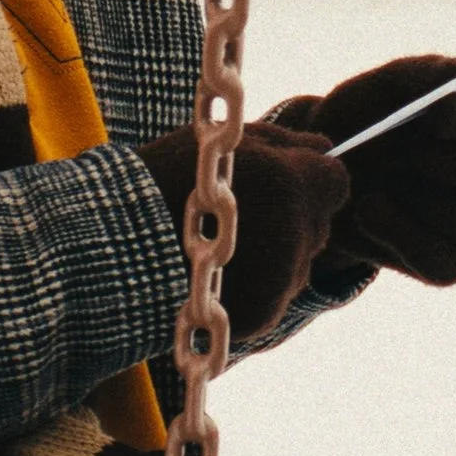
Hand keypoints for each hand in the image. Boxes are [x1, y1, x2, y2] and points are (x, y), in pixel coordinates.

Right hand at [134, 121, 349, 339]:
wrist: (117, 249)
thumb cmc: (168, 181)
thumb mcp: (224, 144)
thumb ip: (284, 141)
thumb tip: (326, 146)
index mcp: (290, 184)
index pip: (337, 181)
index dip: (310, 179)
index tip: (279, 181)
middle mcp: (296, 233)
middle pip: (320, 222)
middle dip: (293, 216)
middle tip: (239, 215)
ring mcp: (282, 279)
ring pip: (301, 261)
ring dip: (277, 253)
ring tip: (221, 245)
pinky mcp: (264, 315)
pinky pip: (278, 295)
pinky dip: (258, 287)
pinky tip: (220, 274)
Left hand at [271, 55, 455, 285]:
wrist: (320, 172)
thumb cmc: (360, 121)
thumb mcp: (380, 89)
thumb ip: (422, 74)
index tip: (431, 114)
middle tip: (412, 155)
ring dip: (428, 204)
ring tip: (381, 184)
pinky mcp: (448, 262)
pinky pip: (448, 265)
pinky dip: (405, 239)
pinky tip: (369, 211)